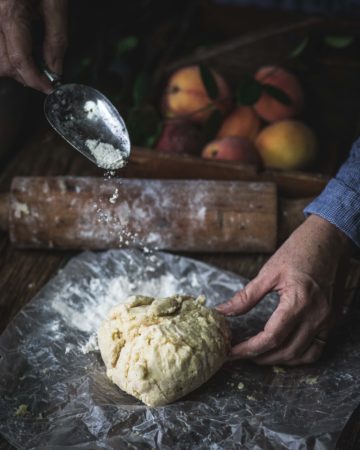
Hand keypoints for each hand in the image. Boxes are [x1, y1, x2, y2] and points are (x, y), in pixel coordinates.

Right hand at [0, 0, 67, 92]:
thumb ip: (56, 40)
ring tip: (33, 60)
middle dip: (25, 76)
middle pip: (3, 64)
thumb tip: (55, 71)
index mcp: (10, 11)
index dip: (36, 80)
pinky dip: (8, 55)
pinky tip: (22, 50)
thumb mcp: (56, 5)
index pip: (20, 60)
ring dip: (14, 67)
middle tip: (44, 74)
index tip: (49, 88)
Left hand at [217, 215, 351, 365]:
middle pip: (286, 350)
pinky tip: (282, 351)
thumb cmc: (298, 251)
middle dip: (260, 358)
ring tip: (257, 356)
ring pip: (302, 355)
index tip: (231, 352)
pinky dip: (298, 356)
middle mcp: (316, 315)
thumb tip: (223, 312)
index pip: (271, 337)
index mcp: (298, 301)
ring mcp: (327, 320)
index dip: (248, 349)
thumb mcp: (268, 272)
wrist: (326, 241)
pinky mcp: (331, 320)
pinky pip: (317, 349)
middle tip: (239, 355)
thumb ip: (246, 297)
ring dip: (279, 360)